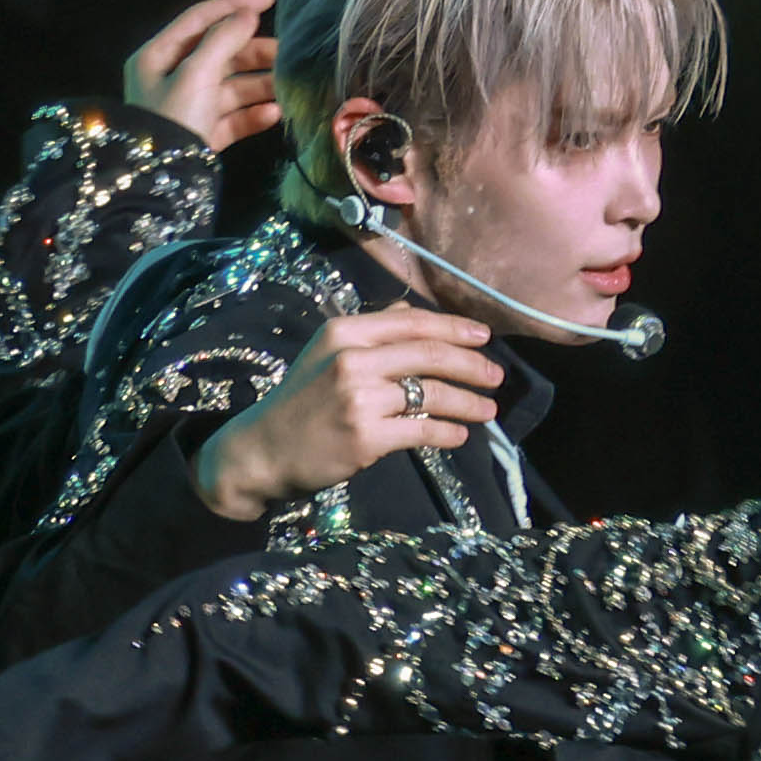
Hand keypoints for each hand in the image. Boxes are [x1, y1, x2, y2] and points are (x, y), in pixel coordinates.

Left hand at [124, 0, 279, 152]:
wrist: (160, 182)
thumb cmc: (172, 119)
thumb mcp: (195, 74)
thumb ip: (223, 40)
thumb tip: (248, 14)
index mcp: (159, 55)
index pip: (201, 19)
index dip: (235, 5)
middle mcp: (172, 78)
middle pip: (220, 54)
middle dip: (254, 52)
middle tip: (287, 53)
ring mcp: (189, 108)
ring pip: (231, 87)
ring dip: (259, 85)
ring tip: (288, 85)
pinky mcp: (203, 135)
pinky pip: (232, 118)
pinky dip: (253, 115)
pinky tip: (275, 114)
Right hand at [194, 307, 504, 520]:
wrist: (264, 449)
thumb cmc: (301, 402)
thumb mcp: (327, 353)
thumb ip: (371, 331)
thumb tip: (410, 311)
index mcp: (345, 332)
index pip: (413, 323)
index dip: (455, 328)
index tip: (484, 337)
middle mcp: (352, 359)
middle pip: (430, 354)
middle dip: (471, 365)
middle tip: (496, 376)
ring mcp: (359, 399)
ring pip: (432, 394)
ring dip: (467, 402)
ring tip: (488, 410)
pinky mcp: (366, 437)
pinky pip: (421, 431)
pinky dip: (447, 433)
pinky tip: (460, 435)